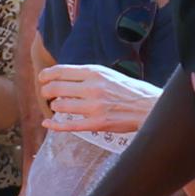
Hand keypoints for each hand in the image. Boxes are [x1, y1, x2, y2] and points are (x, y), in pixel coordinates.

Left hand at [38, 63, 156, 140]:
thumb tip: (64, 76)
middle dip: (46, 92)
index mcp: (96, 73)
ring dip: (55, 107)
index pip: (60, 71)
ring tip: (59, 107)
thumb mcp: (110, 75)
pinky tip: (48, 123)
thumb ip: (88, 75)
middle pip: (55, 88)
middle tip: (47, 95)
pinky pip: (68, 125)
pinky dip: (54, 125)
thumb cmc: (132, 91)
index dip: (46, 76)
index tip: (42, 79)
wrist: (151, 107)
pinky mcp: (97, 124)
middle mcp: (93, 88)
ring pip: (59, 106)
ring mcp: (94, 107)